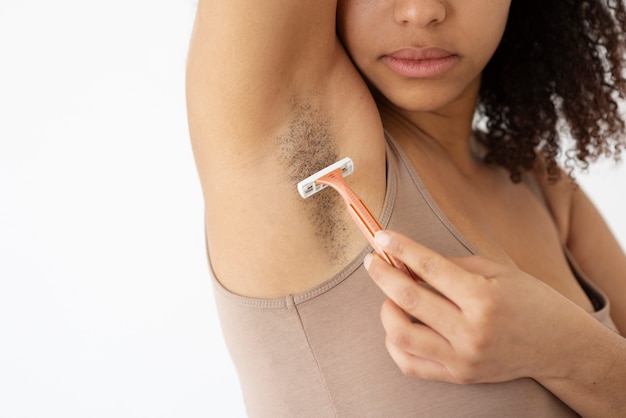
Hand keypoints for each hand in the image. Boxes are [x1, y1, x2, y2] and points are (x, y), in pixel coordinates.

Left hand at [363, 230, 591, 384]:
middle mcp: (472, 331)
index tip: (381, 236)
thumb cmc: (529, 300)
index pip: (429, 267)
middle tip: (373, 261)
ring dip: (387, 310)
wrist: (559, 346)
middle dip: (382, 274)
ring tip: (393, 297)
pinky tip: (400, 324)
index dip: (400, 248)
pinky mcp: (458, 376)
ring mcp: (463, 358)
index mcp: (484, 297)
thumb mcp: (497, 271)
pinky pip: (409, 363)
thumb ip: (451, 265)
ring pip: (400, 335)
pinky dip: (395, 342)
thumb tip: (408, 259)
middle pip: (408, 299)